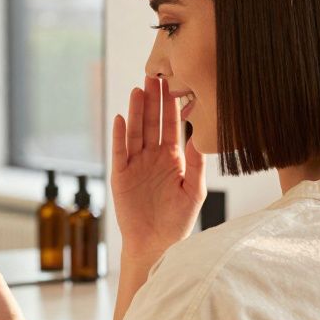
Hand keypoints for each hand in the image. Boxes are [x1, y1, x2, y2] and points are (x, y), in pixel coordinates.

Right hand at [111, 76, 205, 269]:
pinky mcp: (121, 175)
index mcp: (172, 158)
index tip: (173, 83)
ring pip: (136, 132)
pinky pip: (120, 151)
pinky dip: (120, 135)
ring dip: (137, 111)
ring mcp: (135, 165)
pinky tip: (122, 118)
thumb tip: (199, 139)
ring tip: (138, 90)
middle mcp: (153, 157)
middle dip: (153, 99)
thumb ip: (197, 165)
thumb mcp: (194, 192)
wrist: (156, 244)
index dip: (171, 105)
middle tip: (153, 75)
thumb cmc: (177, 221)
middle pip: (152, 122)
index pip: (171, 125)